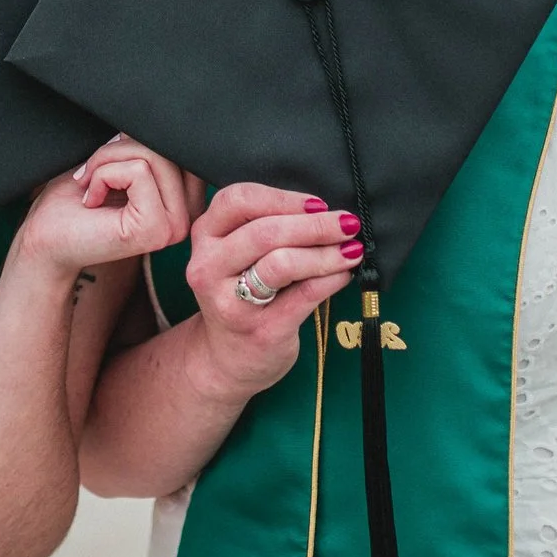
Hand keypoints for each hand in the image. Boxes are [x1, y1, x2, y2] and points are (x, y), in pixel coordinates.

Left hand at [17, 135, 196, 276]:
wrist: (45, 239)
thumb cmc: (75, 200)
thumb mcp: (120, 159)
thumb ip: (148, 144)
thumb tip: (160, 118)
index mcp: (185, 199)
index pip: (179, 144)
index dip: (137, 141)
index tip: (107, 163)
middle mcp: (188, 214)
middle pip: (168, 147)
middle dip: (119, 149)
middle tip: (91, 174)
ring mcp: (174, 226)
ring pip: (153, 156)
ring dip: (107, 162)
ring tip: (91, 186)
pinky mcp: (154, 230)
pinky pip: (138, 171)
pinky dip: (104, 175)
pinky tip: (92, 200)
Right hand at [183, 183, 360, 400]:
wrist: (226, 359)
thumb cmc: (241, 293)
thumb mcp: (236, 253)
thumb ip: (262, 225)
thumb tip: (323, 210)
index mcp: (205, 236)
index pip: (238, 199)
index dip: (283, 197)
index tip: (318, 204)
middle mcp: (208, 267)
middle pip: (265, 232)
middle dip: (315, 225)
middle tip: (347, 224)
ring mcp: (232, 303)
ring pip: (282, 264)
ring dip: (325, 253)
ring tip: (351, 250)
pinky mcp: (261, 331)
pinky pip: (304, 295)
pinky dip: (331, 279)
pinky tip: (344, 274)